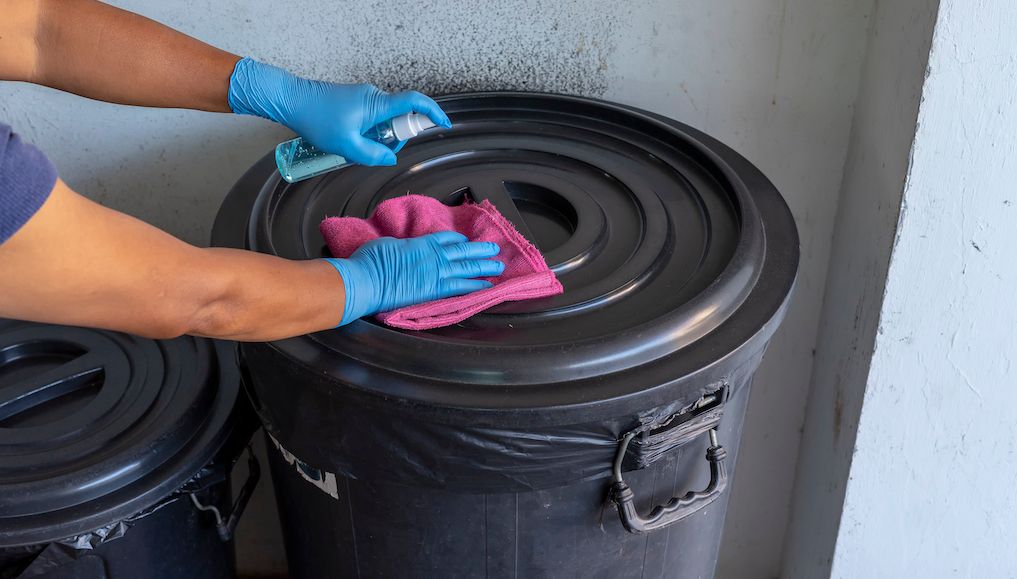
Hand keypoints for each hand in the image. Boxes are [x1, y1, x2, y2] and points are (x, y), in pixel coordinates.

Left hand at [227, 57, 451, 165]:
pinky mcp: (354, 100)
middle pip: (399, 118)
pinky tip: (346, 139)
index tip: (443, 124)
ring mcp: (364, 97)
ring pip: (383, 120)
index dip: (432, 112)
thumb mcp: (346, 146)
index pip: (414, 102)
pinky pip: (371, 118)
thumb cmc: (316, 119)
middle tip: (373, 152)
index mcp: (377, 104)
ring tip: (351, 146)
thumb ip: (373, 155)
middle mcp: (374, 96)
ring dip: (376, 137)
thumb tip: (390, 157)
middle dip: (393, 138)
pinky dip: (367, 132)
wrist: (290, 100)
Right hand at [325, 232, 502, 325]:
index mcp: (421, 243)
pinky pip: (462, 287)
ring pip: (468, 267)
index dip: (458, 239)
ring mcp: (436, 273)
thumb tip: (404, 250)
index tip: (466, 240)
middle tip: (494, 249)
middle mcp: (433, 256)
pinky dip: (476, 286)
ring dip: (485, 266)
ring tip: (498, 266)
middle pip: (463, 251)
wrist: (367, 281)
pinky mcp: (435, 291)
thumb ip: (402, 247)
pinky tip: (487, 286)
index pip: (445, 239)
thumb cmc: (370, 261)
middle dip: (480, 250)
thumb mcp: (388, 245)